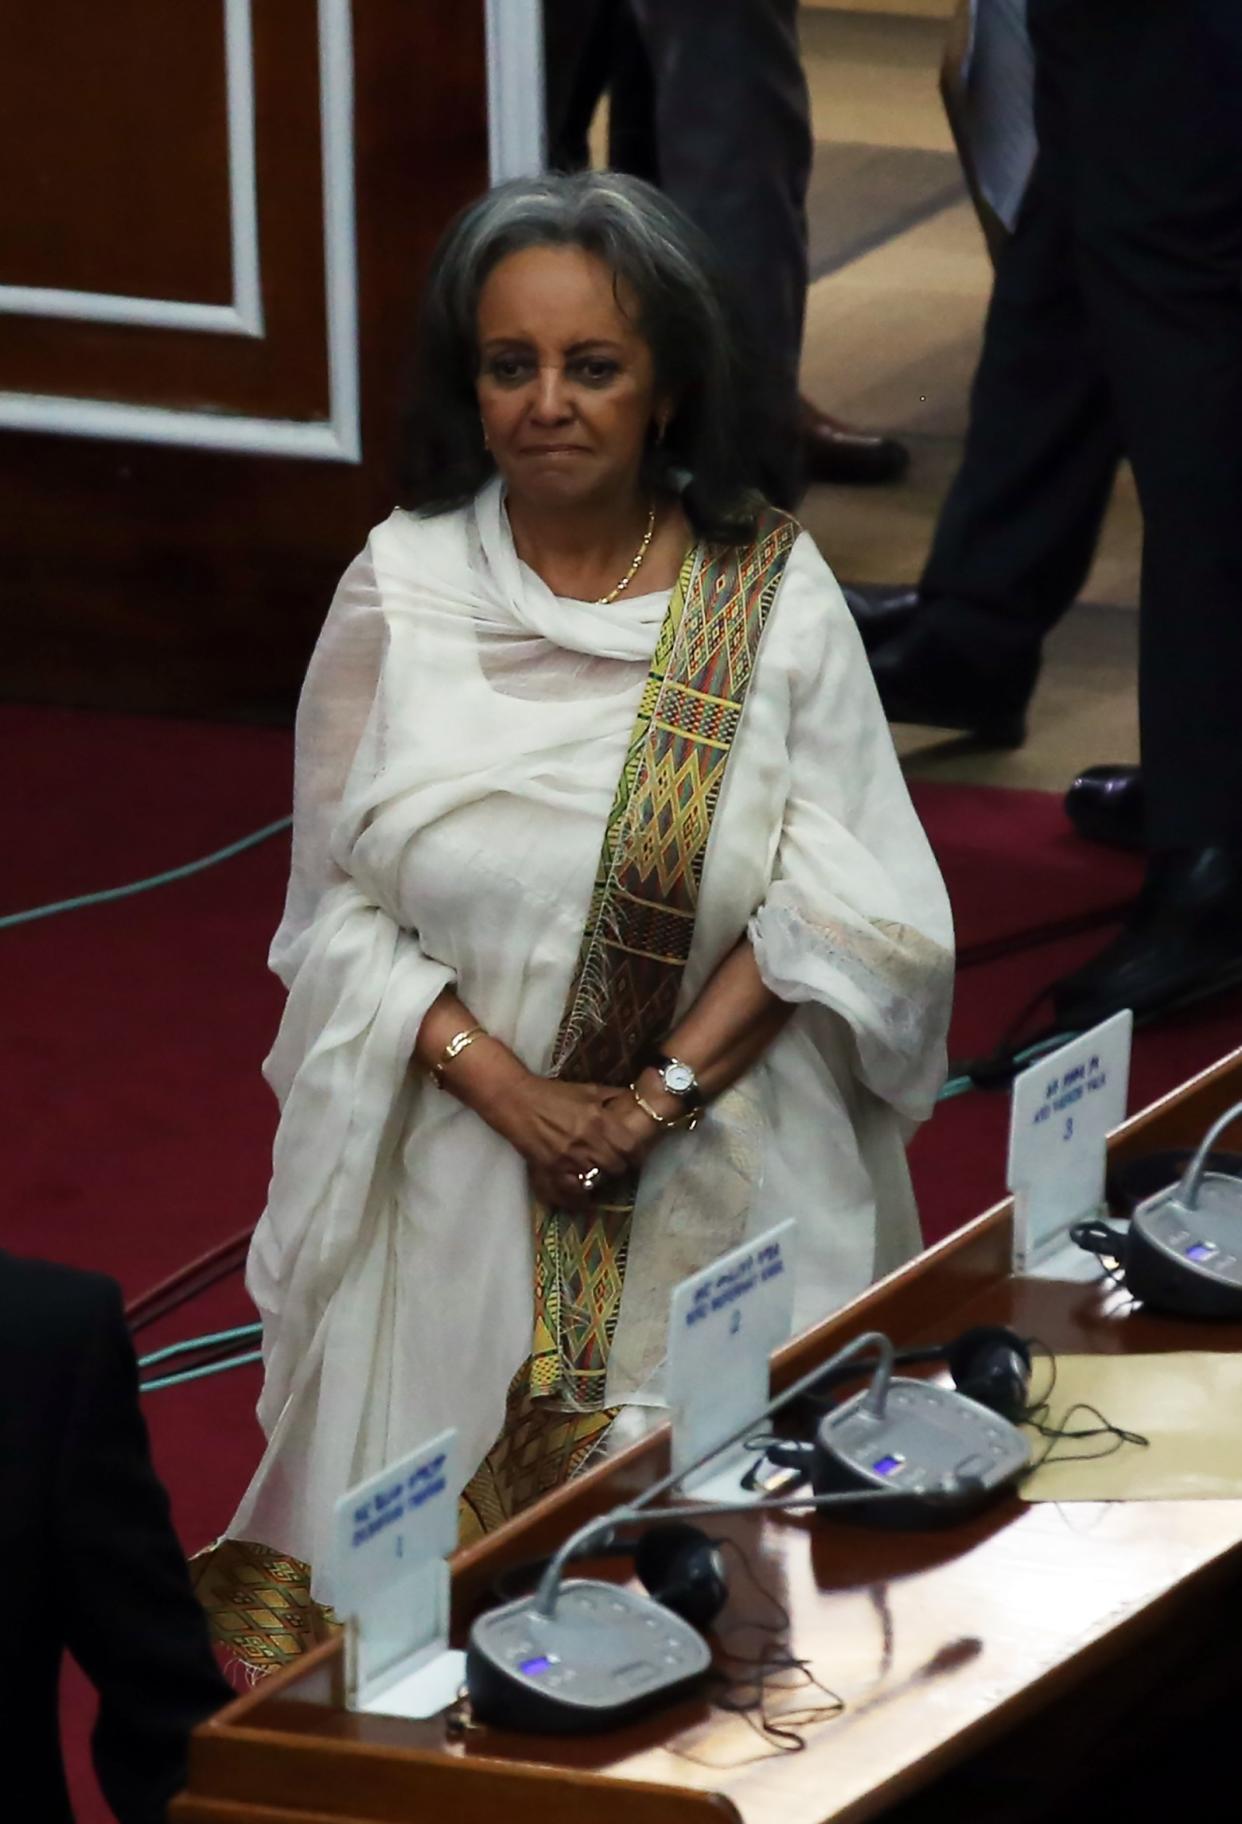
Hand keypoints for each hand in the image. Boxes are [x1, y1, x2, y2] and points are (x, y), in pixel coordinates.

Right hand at [492, 1078, 665, 1211]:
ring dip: (599, 1178)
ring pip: (596, 1181)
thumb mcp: (588, 1090)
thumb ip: (613, 1097)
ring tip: (598, 1173)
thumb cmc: (553, 1094)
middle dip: (618, 1166)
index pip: (630, 1148)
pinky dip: (578, 1198)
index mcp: (599, 1120)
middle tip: (616, 1163)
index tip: (634, 1154)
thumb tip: (636, 1098)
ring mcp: (568, 1160)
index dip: (636, 1154)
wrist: (517, 1101)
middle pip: (616, 1167)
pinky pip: (570, 1194)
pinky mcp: (550, 1171)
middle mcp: (587, 1143)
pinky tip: (582, 1198)